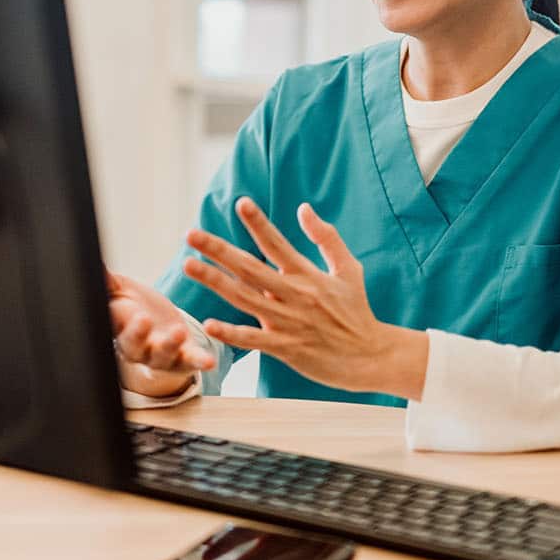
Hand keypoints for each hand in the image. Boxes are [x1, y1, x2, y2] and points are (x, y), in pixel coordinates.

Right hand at [106, 270, 215, 397]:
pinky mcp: (183, 358)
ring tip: (178, 331)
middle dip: (138, 335)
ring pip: (162, 356)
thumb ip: (107, 282)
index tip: (119, 309)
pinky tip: (210, 360)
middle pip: (134, 347)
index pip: (113, 327)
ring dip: (170, 345)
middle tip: (144, 319)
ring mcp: (160, 356)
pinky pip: (190, 362)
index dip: (114, 321)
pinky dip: (199, 361)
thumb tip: (96, 264)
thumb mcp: (119, 290)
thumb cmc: (132, 306)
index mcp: (118, 330)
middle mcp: (138, 348)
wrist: (156, 328)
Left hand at [182, 198, 427, 398]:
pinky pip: (254, 339)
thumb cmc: (357, 311)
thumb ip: (326, 238)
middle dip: (218, 249)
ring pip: (244, 298)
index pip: (277, 243)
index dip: (259, 223)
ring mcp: (289, 322)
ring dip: (215, 281)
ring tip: (189, 265)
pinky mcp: (287, 348)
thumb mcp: (348, 269)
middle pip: (250, 267)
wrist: (371, 356)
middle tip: (191, 234)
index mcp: (308, 275)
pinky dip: (232, 333)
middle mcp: (295, 295)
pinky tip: (209, 325)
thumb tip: (304, 208)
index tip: (241, 203)